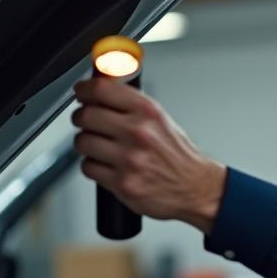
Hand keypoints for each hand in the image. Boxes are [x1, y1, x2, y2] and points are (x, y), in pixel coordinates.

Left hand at [72, 79, 227, 234]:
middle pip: (87, 115)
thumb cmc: (179, 156)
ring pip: (83, 142)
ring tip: (97, 146)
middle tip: (85, 120)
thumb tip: (101, 90)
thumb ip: (131, 105)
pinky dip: (92, 166)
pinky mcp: (122, 183)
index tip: (81, 91)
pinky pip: (88, 168)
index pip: (102, 90)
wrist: (196, 189)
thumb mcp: (161, 119)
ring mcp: (129, 159)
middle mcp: (138, 133)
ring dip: (85, 143)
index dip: (84, 89)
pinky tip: (104, 164)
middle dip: (81, 117)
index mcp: (148, 112)